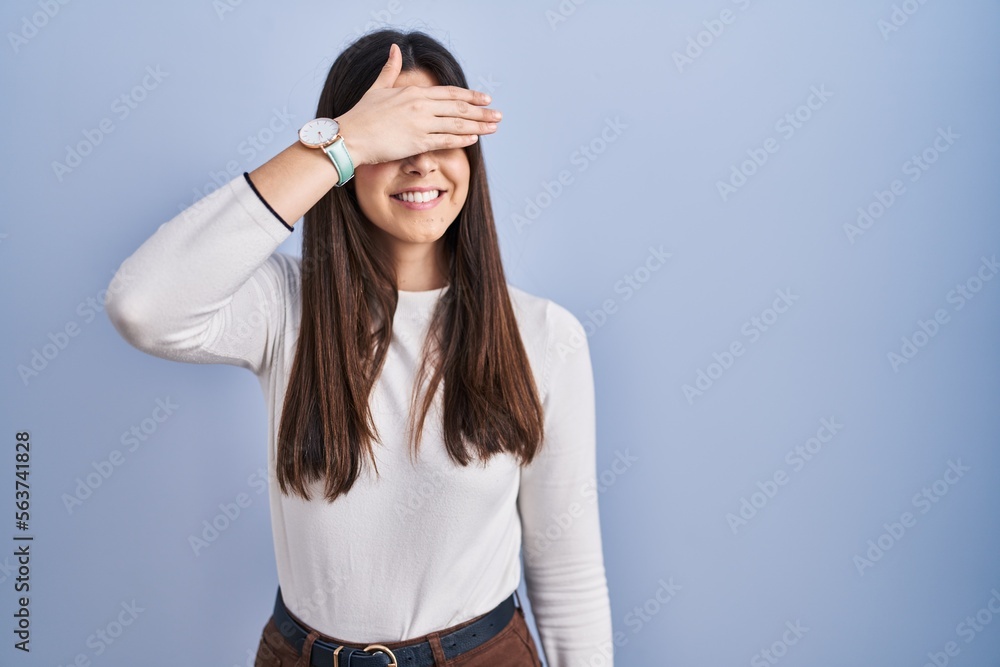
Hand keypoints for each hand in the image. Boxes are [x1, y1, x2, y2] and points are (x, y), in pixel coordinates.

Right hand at [334, 43, 501, 165]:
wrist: (350, 136)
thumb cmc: (361, 114)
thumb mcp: (378, 88)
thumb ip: (390, 70)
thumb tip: (395, 48)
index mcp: (413, 92)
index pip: (449, 93)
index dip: (470, 96)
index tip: (485, 99)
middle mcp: (420, 106)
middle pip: (458, 107)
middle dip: (481, 112)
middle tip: (498, 115)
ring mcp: (420, 124)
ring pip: (457, 124)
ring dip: (478, 126)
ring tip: (494, 127)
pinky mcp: (418, 142)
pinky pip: (446, 140)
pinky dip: (462, 139)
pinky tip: (475, 139)